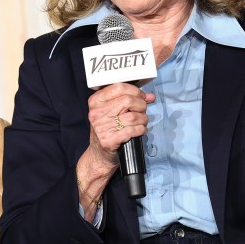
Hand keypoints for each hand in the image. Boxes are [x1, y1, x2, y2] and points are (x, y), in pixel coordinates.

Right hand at [76, 83, 154, 217]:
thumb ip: (129, 101)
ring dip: (143, 119)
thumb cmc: (107, 131)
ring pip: (133, 116)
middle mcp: (96, 113)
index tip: (142, 96)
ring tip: (142, 122)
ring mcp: (102, 127)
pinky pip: (133, 130)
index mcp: (95, 102)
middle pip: (128, 100)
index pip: (118, 87)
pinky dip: (141, 130)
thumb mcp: (111, 112)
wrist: (99, 156)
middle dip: (141, 105)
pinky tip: (140, 131)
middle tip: (143, 111)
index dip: (135, 91)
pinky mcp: (109, 140)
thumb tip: (149, 96)